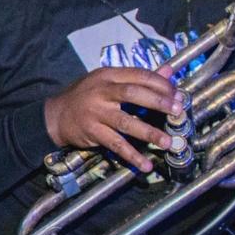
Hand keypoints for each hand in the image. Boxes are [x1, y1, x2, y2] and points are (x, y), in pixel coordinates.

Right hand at [42, 66, 180, 172]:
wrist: (55, 114)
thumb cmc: (86, 95)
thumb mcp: (109, 81)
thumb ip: (139, 78)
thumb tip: (170, 70)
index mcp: (109, 76)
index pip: (139, 75)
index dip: (161, 84)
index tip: (177, 95)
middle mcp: (102, 92)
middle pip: (133, 94)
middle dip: (158, 102)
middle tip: (178, 111)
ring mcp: (96, 112)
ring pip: (125, 122)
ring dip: (148, 133)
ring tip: (167, 142)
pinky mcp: (92, 132)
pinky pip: (115, 144)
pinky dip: (131, 155)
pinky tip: (145, 164)